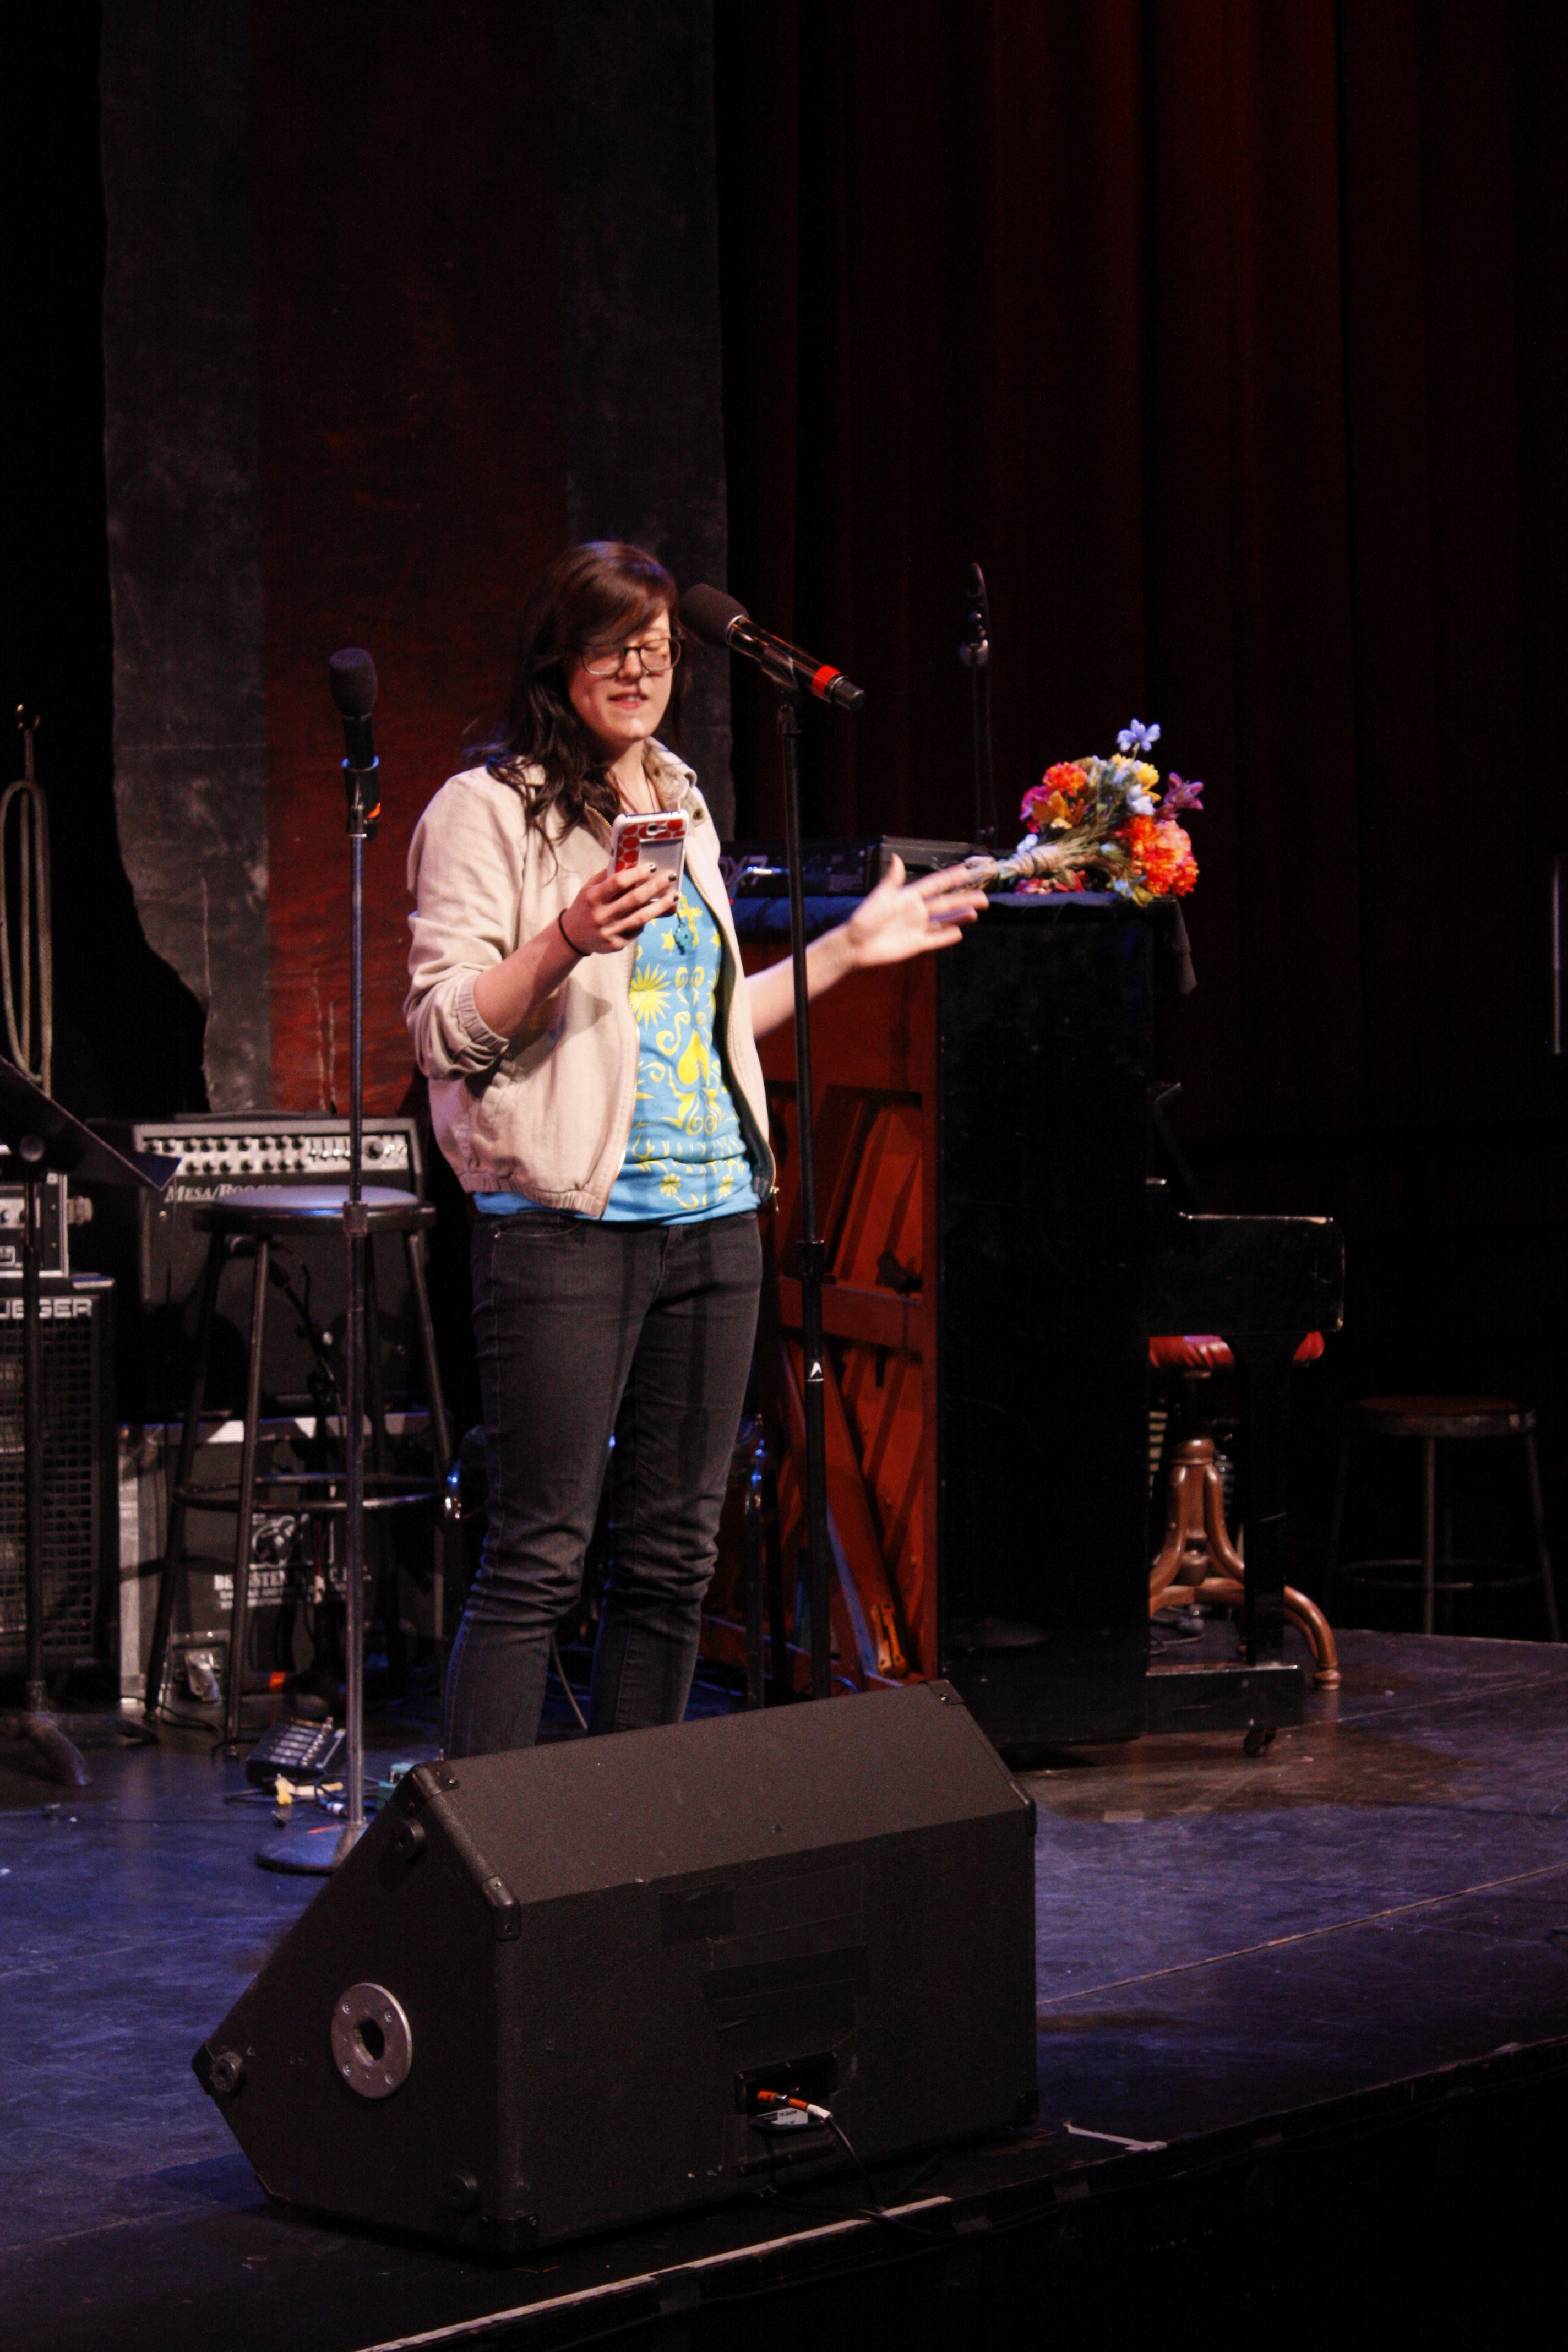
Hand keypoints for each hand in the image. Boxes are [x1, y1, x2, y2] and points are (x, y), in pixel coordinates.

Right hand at [560, 862, 678, 954]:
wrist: (572, 936)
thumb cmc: (585, 905)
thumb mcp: (589, 887)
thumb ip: (608, 876)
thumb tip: (633, 862)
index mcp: (593, 897)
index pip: (619, 882)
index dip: (637, 874)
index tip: (652, 867)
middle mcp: (601, 915)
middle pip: (634, 899)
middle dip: (656, 887)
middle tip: (671, 877)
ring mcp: (609, 932)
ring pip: (641, 917)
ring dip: (661, 906)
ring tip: (674, 896)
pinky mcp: (616, 944)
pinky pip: (637, 930)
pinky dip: (647, 920)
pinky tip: (656, 911)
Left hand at [841, 854, 985, 969]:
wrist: (855, 944)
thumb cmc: (865, 918)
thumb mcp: (880, 897)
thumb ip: (892, 880)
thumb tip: (898, 858)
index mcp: (909, 897)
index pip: (934, 885)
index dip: (950, 878)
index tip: (966, 870)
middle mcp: (916, 911)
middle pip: (946, 903)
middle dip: (965, 899)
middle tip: (983, 897)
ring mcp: (917, 928)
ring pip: (944, 921)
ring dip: (960, 917)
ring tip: (976, 913)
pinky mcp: (915, 944)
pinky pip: (934, 939)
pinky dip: (946, 936)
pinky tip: (959, 932)